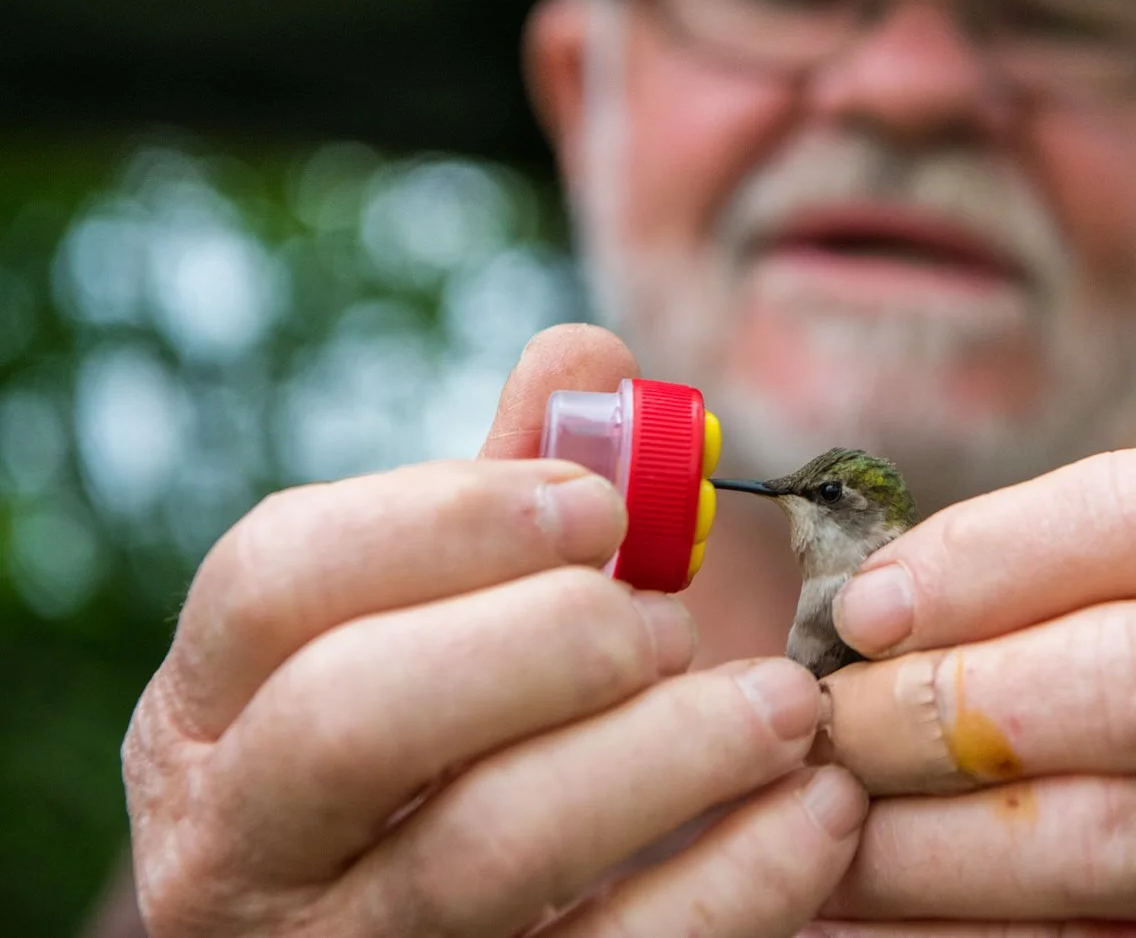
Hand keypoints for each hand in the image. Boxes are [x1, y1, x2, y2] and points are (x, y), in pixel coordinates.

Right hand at [122, 324, 866, 937]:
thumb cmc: (458, 746)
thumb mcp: (451, 623)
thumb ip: (504, 502)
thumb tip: (589, 356)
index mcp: (216, 709)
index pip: (273, 582)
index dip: (446, 518)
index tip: (600, 502)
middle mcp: (238, 846)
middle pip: (350, 715)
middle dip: (545, 638)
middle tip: (669, 620)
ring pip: (482, 852)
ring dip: (667, 752)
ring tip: (783, 704)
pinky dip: (738, 880)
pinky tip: (819, 811)